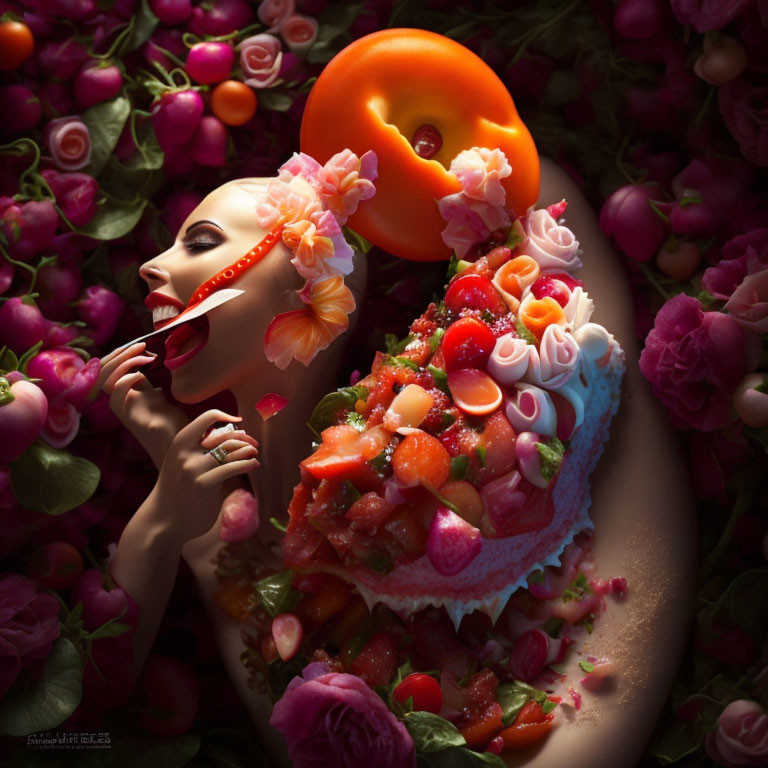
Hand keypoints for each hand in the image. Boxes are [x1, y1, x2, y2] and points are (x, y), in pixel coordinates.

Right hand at [98, 341, 188, 468]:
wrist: (180, 446)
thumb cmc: (172, 422)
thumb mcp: (157, 395)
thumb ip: (146, 382)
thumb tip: (146, 359)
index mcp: (124, 395)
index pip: (108, 368)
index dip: (120, 353)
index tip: (142, 345)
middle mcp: (119, 401)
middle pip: (103, 371)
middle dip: (120, 353)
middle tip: (142, 345)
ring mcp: (122, 409)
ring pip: (105, 379)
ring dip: (123, 362)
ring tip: (145, 356)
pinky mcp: (130, 417)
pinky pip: (117, 392)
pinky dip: (127, 377)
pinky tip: (142, 374)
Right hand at [150, 409, 259, 546]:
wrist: (162, 521)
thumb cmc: (176, 491)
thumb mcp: (180, 464)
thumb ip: (198, 450)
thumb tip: (231, 437)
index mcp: (179, 443)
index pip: (206, 418)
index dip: (225, 416)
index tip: (238, 421)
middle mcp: (185, 452)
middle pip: (223, 436)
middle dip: (242, 438)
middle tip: (253, 443)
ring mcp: (194, 468)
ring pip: (229, 450)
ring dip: (247, 450)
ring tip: (254, 452)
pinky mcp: (204, 484)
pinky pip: (232, 468)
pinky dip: (247, 464)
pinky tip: (254, 464)